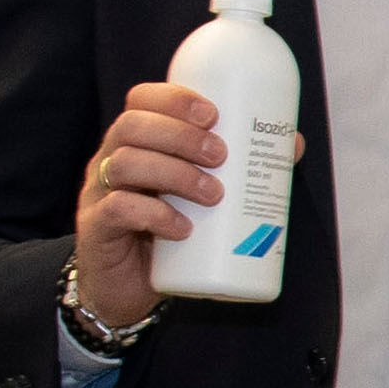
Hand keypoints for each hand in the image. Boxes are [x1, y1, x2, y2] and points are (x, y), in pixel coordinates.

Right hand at [69, 83, 254, 331]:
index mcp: (137, 143)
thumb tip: (292, 143)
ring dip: (175, 174)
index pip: (142, 101)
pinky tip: (182, 228)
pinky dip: (154, 215)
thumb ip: (239, 170)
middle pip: (133, 127)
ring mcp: (99, 193)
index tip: (214, 114)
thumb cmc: (170, 233)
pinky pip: (117, 210)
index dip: (173, 99)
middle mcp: (111, 160)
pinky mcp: (96, 229)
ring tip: (213, 195)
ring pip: (125, 164)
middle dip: (181, 136)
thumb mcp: (202, 198)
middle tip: (220, 156)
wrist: (127, 288)